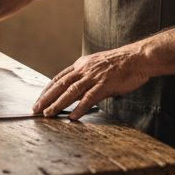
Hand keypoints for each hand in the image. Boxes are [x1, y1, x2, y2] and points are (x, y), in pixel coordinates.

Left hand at [31, 45, 150, 120]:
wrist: (138, 58)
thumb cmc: (121, 64)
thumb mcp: (99, 65)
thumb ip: (87, 76)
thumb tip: (79, 89)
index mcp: (82, 64)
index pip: (60, 77)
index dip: (48, 89)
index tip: (40, 98)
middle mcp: (85, 70)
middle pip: (61, 85)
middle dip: (47, 98)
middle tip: (36, 109)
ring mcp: (94, 77)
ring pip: (71, 92)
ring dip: (58, 104)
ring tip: (48, 114)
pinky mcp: (105, 84)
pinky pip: (89, 98)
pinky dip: (79, 108)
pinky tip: (72, 116)